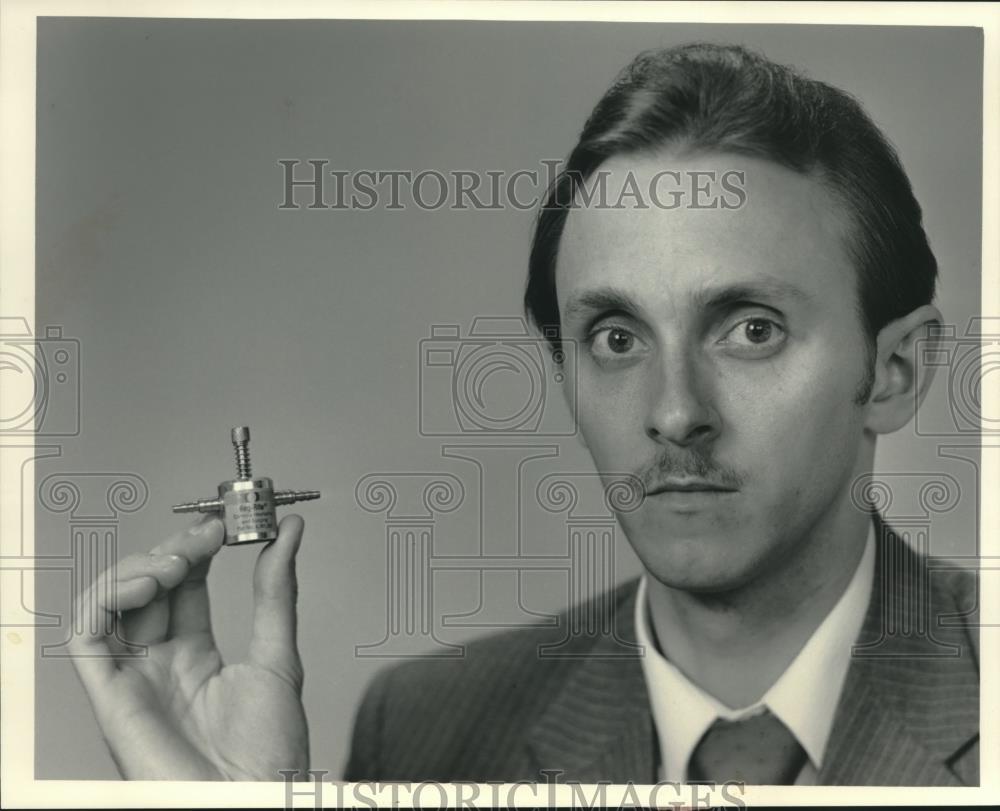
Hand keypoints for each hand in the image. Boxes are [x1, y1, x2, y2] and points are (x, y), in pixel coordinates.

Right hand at [68, 513, 309, 779]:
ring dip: (137, 569)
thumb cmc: (270, 751)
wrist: (255, 799)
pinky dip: (106, 598)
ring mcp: (133, 680)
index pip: (182, 588)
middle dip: (171, 551)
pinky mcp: (111, 697)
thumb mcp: (278, 654)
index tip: (220, 525)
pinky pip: (84, 637)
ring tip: (177, 562)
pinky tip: (148, 584)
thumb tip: (289, 533)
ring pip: (107, 605)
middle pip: (145, 590)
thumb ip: (276, 592)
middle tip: (205, 536)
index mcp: (195, 657)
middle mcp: (158, 665)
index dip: (194, 550)